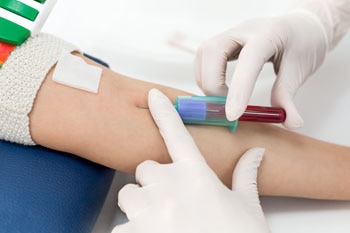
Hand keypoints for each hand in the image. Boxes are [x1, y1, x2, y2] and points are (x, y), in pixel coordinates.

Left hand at [112, 88, 269, 232]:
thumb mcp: (247, 209)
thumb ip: (246, 177)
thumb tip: (257, 153)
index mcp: (197, 177)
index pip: (178, 134)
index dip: (165, 112)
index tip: (153, 96)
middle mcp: (168, 188)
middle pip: (144, 169)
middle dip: (153, 182)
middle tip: (170, 200)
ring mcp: (146, 213)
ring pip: (129, 195)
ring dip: (139, 206)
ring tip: (162, 223)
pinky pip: (120, 227)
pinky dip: (131, 232)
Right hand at [194, 11, 327, 128]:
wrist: (300, 26)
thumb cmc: (303, 43)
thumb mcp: (300, 70)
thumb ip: (288, 97)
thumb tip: (291, 123)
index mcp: (269, 34)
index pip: (249, 60)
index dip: (238, 89)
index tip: (232, 116)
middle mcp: (245, 30)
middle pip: (213, 51)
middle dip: (213, 83)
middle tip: (225, 106)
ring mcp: (231, 34)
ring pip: (204, 54)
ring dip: (206, 80)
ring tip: (223, 99)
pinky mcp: (223, 42)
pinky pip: (204, 57)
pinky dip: (206, 76)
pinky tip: (219, 88)